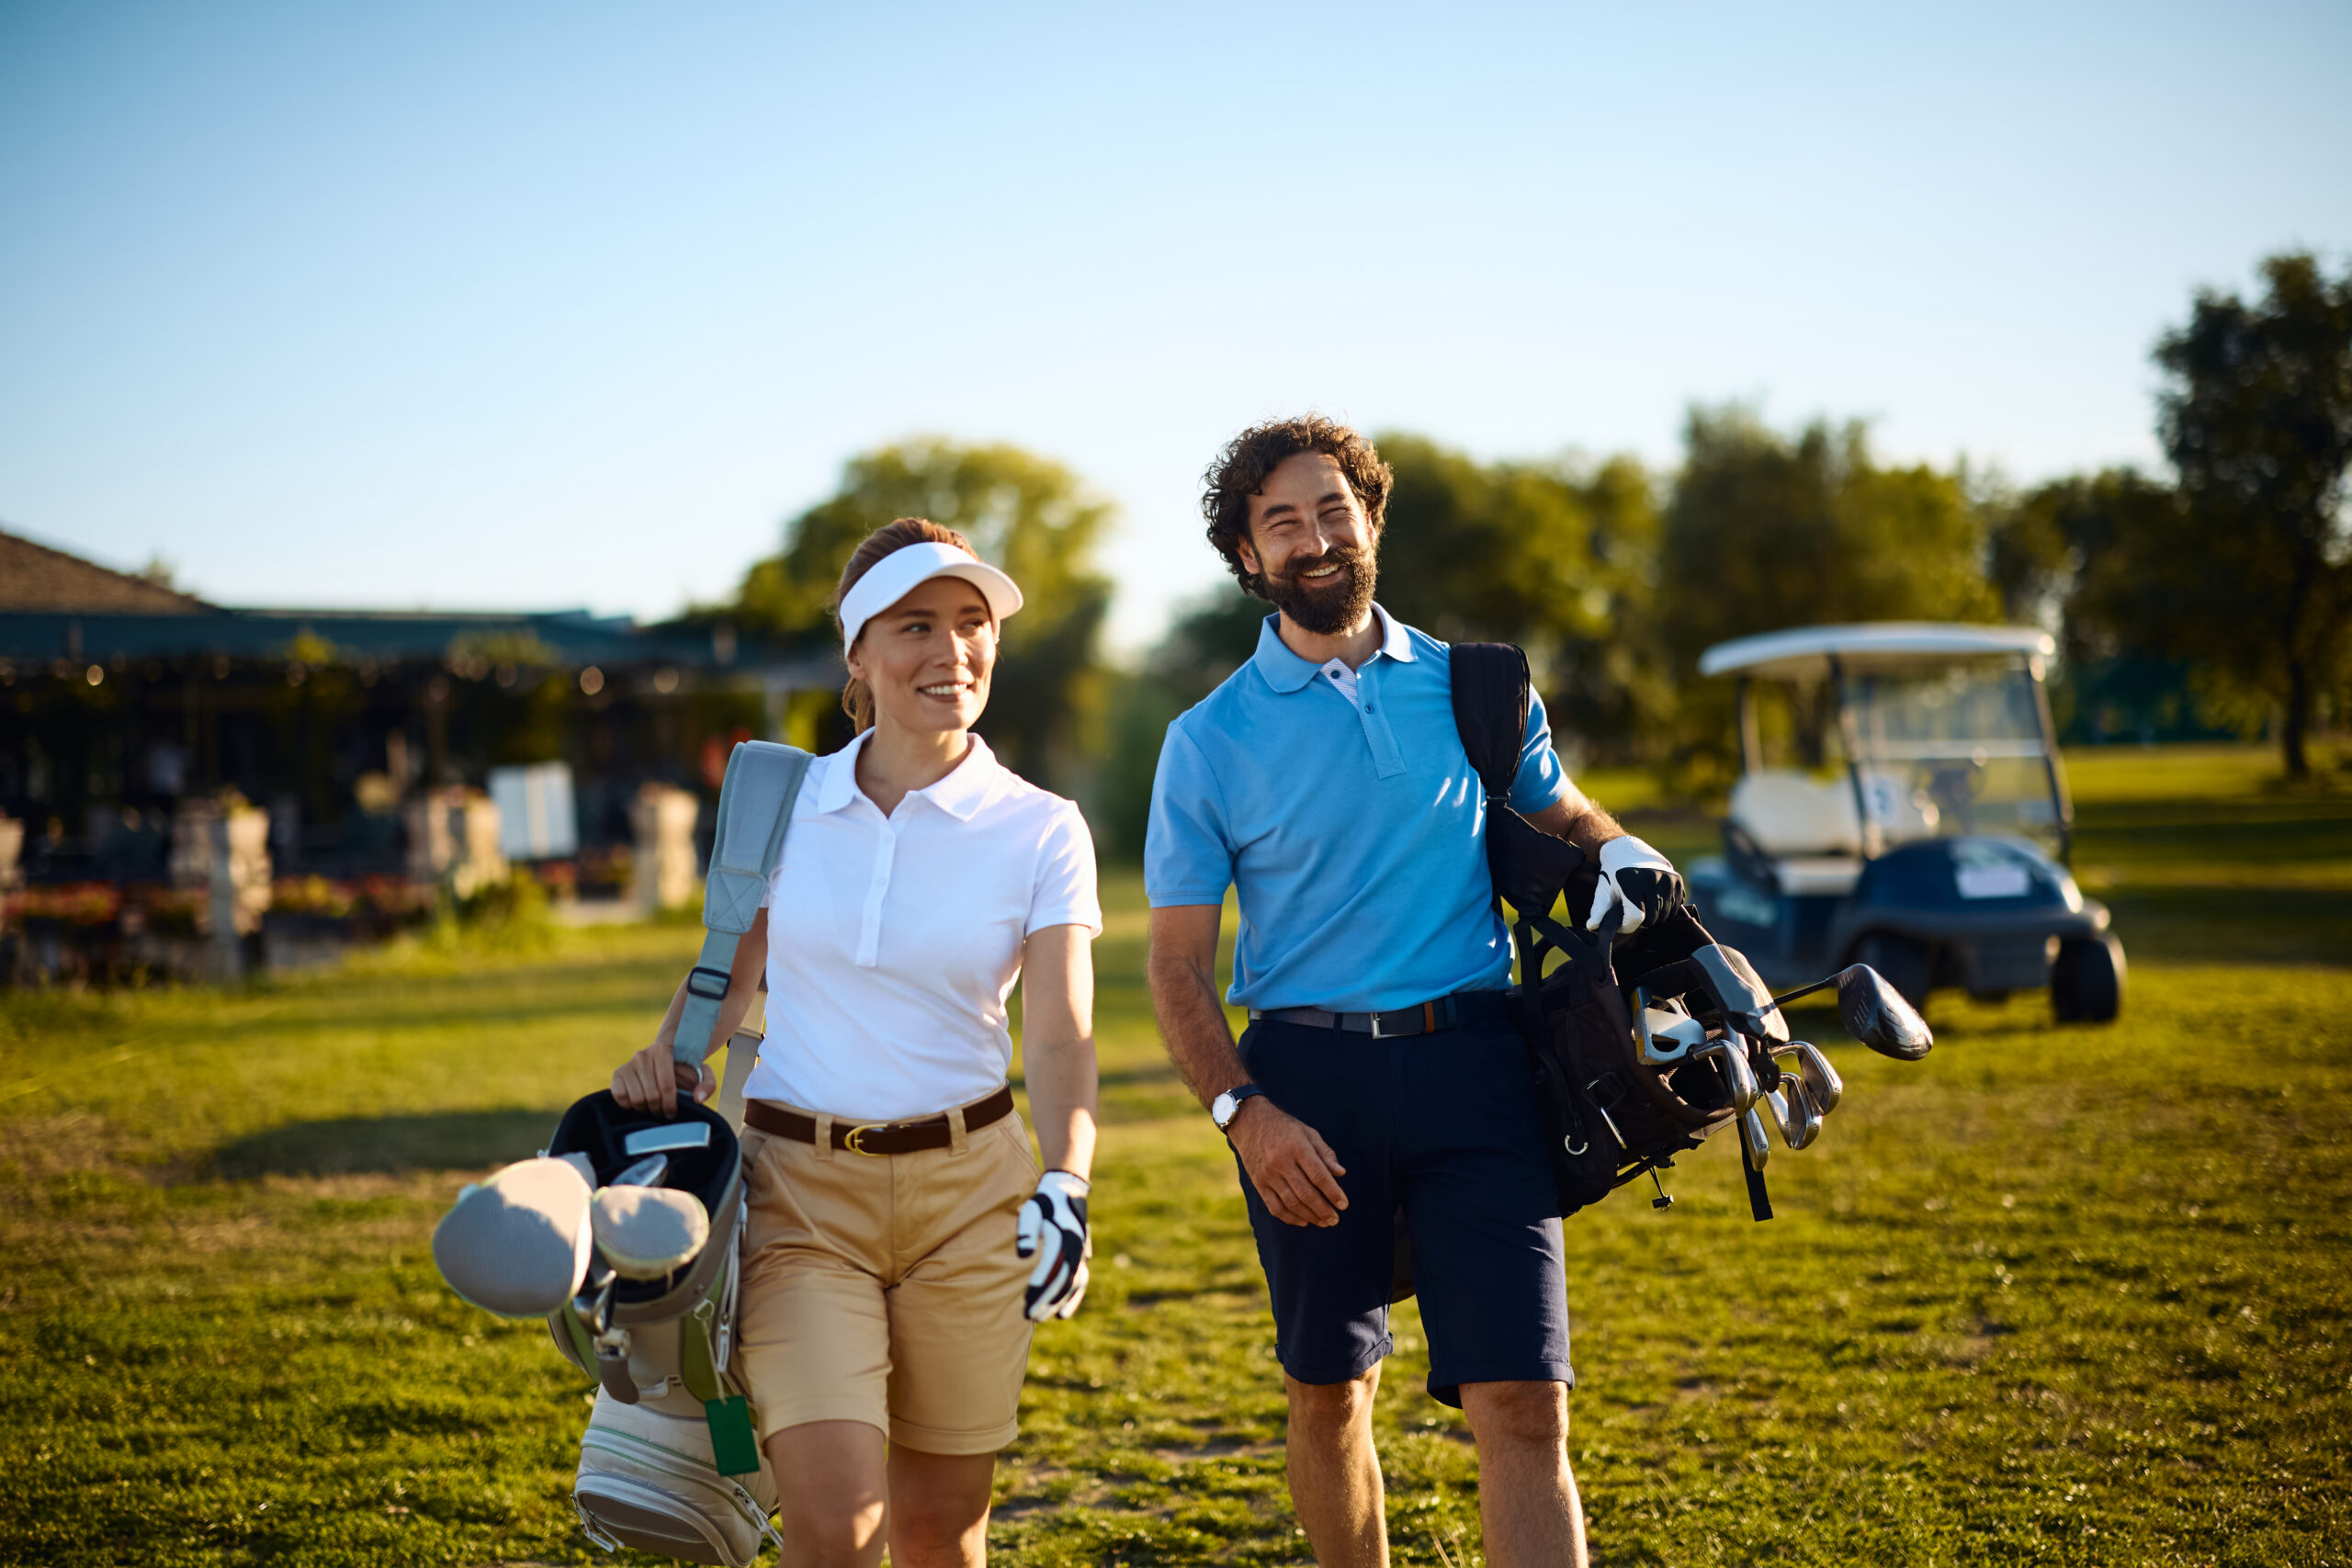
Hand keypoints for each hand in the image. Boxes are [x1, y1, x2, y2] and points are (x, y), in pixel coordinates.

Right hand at [611, 1040, 713, 1115]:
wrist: (662, 1060)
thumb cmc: (683, 1071)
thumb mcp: (701, 1073)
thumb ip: (708, 1084)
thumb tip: (698, 1099)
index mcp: (662, 1051)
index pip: (666, 1086)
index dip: (670, 1105)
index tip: (673, 1113)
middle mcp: (642, 1055)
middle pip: (651, 1095)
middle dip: (658, 1109)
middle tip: (662, 1111)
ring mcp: (628, 1064)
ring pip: (636, 1098)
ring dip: (645, 1108)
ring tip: (652, 1106)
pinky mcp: (617, 1074)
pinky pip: (620, 1096)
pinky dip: (629, 1105)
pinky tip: (639, 1102)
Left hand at [1015, 1170, 1092, 1320]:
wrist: (1067, 1192)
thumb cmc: (1044, 1203)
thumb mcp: (1032, 1210)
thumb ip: (1027, 1231)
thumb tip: (1023, 1254)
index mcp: (1063, 1237)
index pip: (1051, 1266)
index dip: (1039, 1284)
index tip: (1025, 1299)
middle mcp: (1075, 1249)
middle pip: (1061, 1280)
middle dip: (1045, 1299)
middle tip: (1028, 1315)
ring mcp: (1081, 1255)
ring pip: (1071, 1285)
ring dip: (1056, 1303)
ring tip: (1038, 1318)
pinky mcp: (1082, 1260)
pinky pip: (1081, 1284)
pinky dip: (1073, 1300)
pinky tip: (1062, 1316)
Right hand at [1226, 1099, 1348, 1227]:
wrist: (1249, 1122)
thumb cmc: (1284, 1127)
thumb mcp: (1308, 1132)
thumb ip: (1325, 1153)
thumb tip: (1341, 1173)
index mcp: (1297, 1147)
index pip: (1319, 1176)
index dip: (1333, 1193)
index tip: (1343, 1205)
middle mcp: (1281, 1162)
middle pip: (1306, 1193)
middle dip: (1323, 1210)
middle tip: (1335, 1220)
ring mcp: (1268, 1174)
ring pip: (1291, 1203)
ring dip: (1309, 1216)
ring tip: (1323, 1222)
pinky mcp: (1258, 1183)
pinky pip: (1274, 1207)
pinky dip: (1290, 1218)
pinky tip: (1303, 1221)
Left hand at [1587, 834, 1683, 936]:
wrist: (1625, 849)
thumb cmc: (1612, 873)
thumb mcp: (1603, 890)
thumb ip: (1598, 910)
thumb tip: (1592, 926)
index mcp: (1632, 881)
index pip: (1637, 918)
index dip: (1628, 926)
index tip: (1622, 923)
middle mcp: (1652, 878)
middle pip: (1652, 918)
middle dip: (1641, 921)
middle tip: (1632, 912)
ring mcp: (1667, 878)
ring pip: (1665, 914)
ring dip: (1655, 916)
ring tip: (1643, 906)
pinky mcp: (1677, 879)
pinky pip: (1676, 905)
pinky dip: (1667, 908)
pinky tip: (1655, 900)